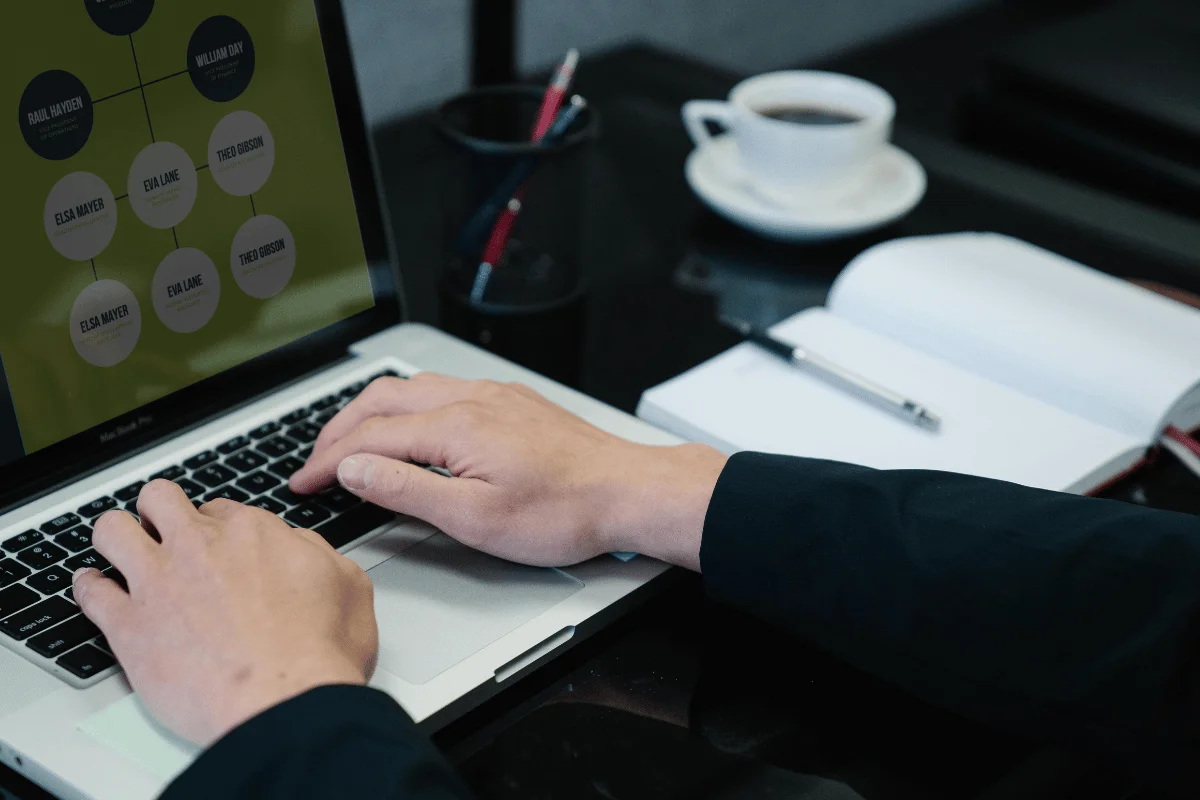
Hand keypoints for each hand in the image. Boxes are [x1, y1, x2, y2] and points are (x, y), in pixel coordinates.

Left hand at [72, 481, 378, 745]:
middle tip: (167, 532)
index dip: (217, 526)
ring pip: (112, 530)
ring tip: (122, 547)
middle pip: (159, 500)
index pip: (219, 508)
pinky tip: (94, 587)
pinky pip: (89, 592)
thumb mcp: (350, 587)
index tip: (218, 543)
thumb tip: (302, 548)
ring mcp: (158, 582)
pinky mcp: (128, 627)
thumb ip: (319, 555)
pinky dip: (88, 586)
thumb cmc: (319, 655)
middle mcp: (200, 546)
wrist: (284, 703)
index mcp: (253, 532)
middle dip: (161, 511)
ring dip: (116, 534)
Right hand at [290, 374, 727, 569]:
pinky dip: (408, 405)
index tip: (302, 483)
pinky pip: (444, 389)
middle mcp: (471, 399)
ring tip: (352, 441)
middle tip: (316, 461)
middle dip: (339, 429)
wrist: (626, 492)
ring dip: (372, 412)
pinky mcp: (512, 402)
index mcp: (456, 427)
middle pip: (382, 400)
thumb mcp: (475, 520)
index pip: (369, 438)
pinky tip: (412, 423)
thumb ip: (407, 489)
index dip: (327, 461)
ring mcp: (494, 395)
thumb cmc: (564, 512)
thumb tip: (354, 469)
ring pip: (413, 388)